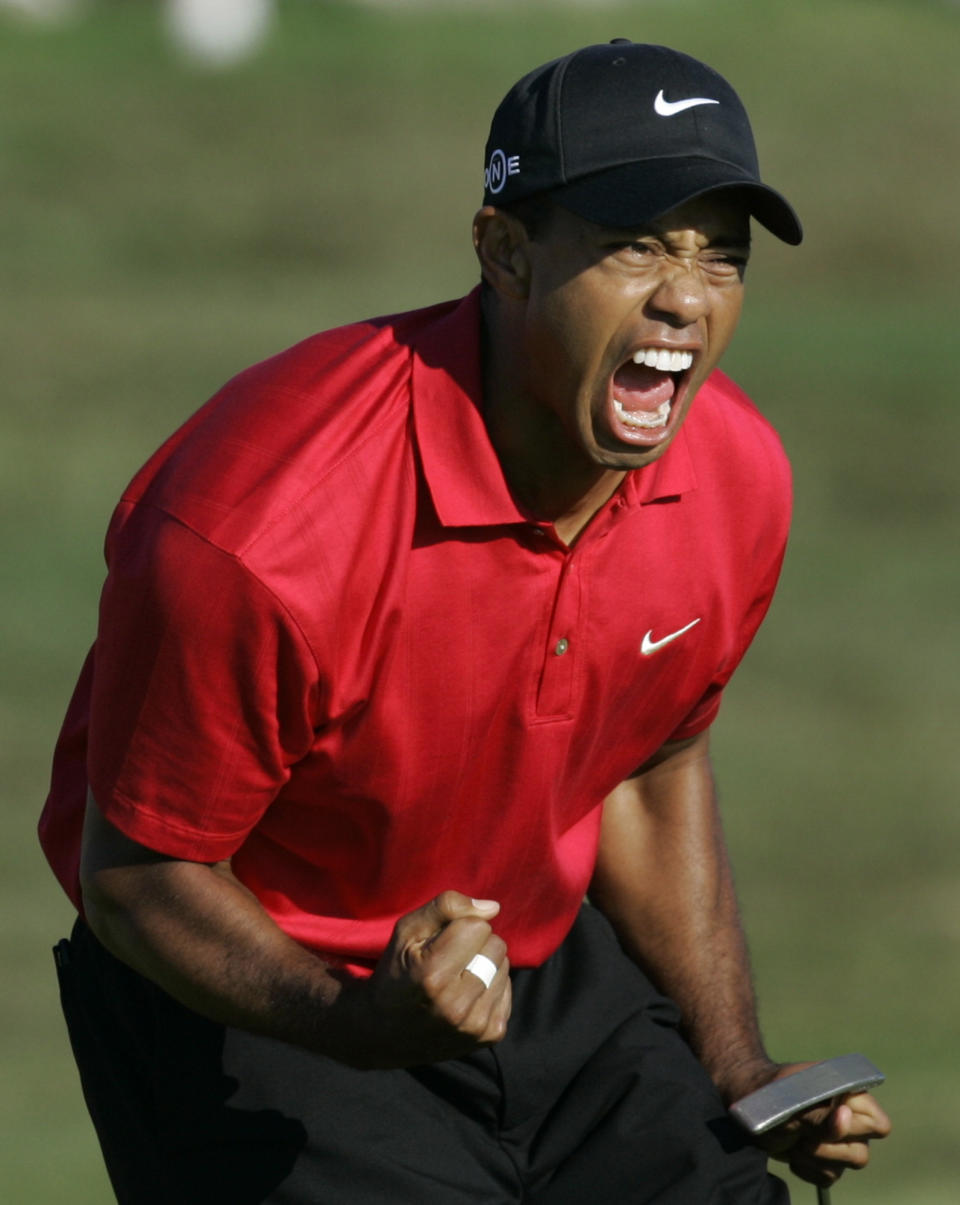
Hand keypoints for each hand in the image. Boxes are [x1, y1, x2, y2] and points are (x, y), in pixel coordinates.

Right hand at [328, 890, 511, 1068]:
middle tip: (451, 959)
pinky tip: (467, 996)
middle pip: (496, 946)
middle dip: (476, 944)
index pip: (478, 926)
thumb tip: (493, 908)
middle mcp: (456, 1005)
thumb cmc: (396, 973)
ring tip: (457, 978)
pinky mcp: (489, 1037)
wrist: (383, 1034)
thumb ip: (446, 907)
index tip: (442, 940)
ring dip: (486, 966)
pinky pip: (507, 992)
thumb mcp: (407, 931)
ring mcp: (474, 1025)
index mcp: (433, 975)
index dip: (461, 926)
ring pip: (504, 967)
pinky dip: (491, 988)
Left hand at [758, 1063, 891, 1189]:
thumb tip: (845, 1117)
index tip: (830, 1121)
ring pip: (845, 1168)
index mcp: (847, 1096)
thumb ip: (820, 1112)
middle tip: (803, 1135)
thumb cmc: (771, 1095)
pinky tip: (792, 1153)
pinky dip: (808, 1169)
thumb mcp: (792, 1102)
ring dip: (817, 1159)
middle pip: (862, 1153)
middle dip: (830, 1149)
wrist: (749, 1109)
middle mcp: (849, 1120)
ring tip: (794, 1143)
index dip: (856, 1128)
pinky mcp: (825, 1160)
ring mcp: (839, 1142)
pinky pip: (828, 1177)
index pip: (878, 1123)